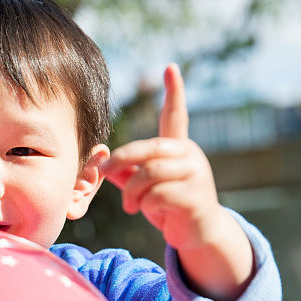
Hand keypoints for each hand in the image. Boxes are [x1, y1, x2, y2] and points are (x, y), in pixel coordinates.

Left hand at [101, 63, 223, 249]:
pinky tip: (147, 211)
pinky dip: (145, 205)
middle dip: (122, 160)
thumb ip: (128, 172)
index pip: (176, 116)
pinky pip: (158, 195)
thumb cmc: (169, 205)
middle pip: (149, 149)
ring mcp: (196, 176)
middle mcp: (190, 156)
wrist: (198, 233)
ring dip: (132, 191)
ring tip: (130, 205)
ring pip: (150, 174)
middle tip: (105, 172)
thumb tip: (103, 164)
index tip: (170, 67)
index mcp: (177, 149)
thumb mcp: (145, 186)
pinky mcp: (196, 198)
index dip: (174, 92)